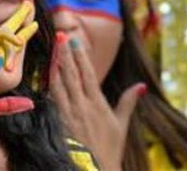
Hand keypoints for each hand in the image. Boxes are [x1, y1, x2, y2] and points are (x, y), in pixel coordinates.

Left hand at [51, 35, 143, 168]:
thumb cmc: (110, 149)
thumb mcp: (121, 125)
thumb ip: (128, 103)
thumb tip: (141, 86)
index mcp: (98, 104)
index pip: (88, 74)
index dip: (81, 56)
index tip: (75, 41)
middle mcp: (84, 106)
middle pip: (73, 75)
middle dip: (66, 54)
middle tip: (61, 36)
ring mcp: (70, 115)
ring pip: (60, 85)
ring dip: (56, 67)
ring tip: (52, 50)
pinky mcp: (60, 124)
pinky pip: (53, 102)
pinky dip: (49, 87)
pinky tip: (45, 76)